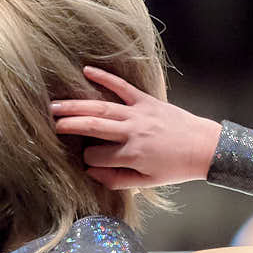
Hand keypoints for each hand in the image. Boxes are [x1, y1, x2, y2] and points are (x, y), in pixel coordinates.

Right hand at [51, 67, 220, 189]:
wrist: (203, 147)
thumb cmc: (174, 168)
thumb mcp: (147, 182)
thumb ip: (118, 179)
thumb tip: (92, 173)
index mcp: (132, 155)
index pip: (97, 156)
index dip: (88, 159)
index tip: (86, 161)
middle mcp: (132, 132)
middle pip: (93, 126)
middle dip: (69, 125)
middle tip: (49, 123)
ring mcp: (138, 113)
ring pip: (101, 106)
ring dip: (76, 104)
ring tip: (55, 104)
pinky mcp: (146, 100)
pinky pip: (122, 86)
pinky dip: (105, 76)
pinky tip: (86, 69)